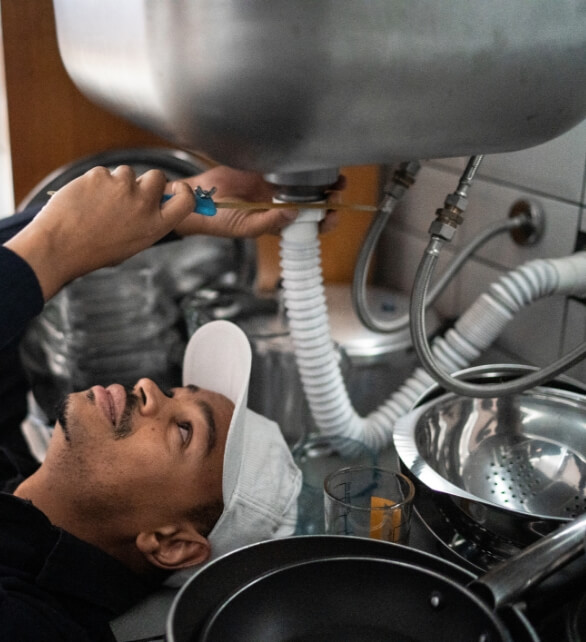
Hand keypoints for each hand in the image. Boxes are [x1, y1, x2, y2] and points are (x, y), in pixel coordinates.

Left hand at [5, 166, 194, 299]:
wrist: (59, 247)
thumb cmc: (93, 251)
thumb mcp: (132, 244)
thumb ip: (148, 223)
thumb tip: (154, 205)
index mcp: (155, 226)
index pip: (186, 200)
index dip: (182, 191)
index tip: (176, 189)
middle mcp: (144, 204)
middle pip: (157, 176)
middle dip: (145, 181)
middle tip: (128, 194)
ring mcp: (122, 187)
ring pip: (126, 173)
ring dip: (116, 183)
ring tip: (99, 204)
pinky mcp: (101, 176)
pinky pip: (103, 173)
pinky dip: (95, 183)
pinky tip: (85, 200)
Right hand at [171, 166, 342, 237]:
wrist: (200, 198)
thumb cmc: (221, 220)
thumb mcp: (247, 227)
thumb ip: (271, 222)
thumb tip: (295, 213)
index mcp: (281, 223)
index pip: (311, 226)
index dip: (326, 221)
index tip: (333, 213)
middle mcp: (283, 205)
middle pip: (316, 203)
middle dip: (331, 199)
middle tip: (337, 192)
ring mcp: (277, 187)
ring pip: (308, 184)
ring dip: (323, 181)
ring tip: (336, 177)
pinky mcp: (268, 170)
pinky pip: (290, 166)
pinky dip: (303, 165)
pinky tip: (312, 161)